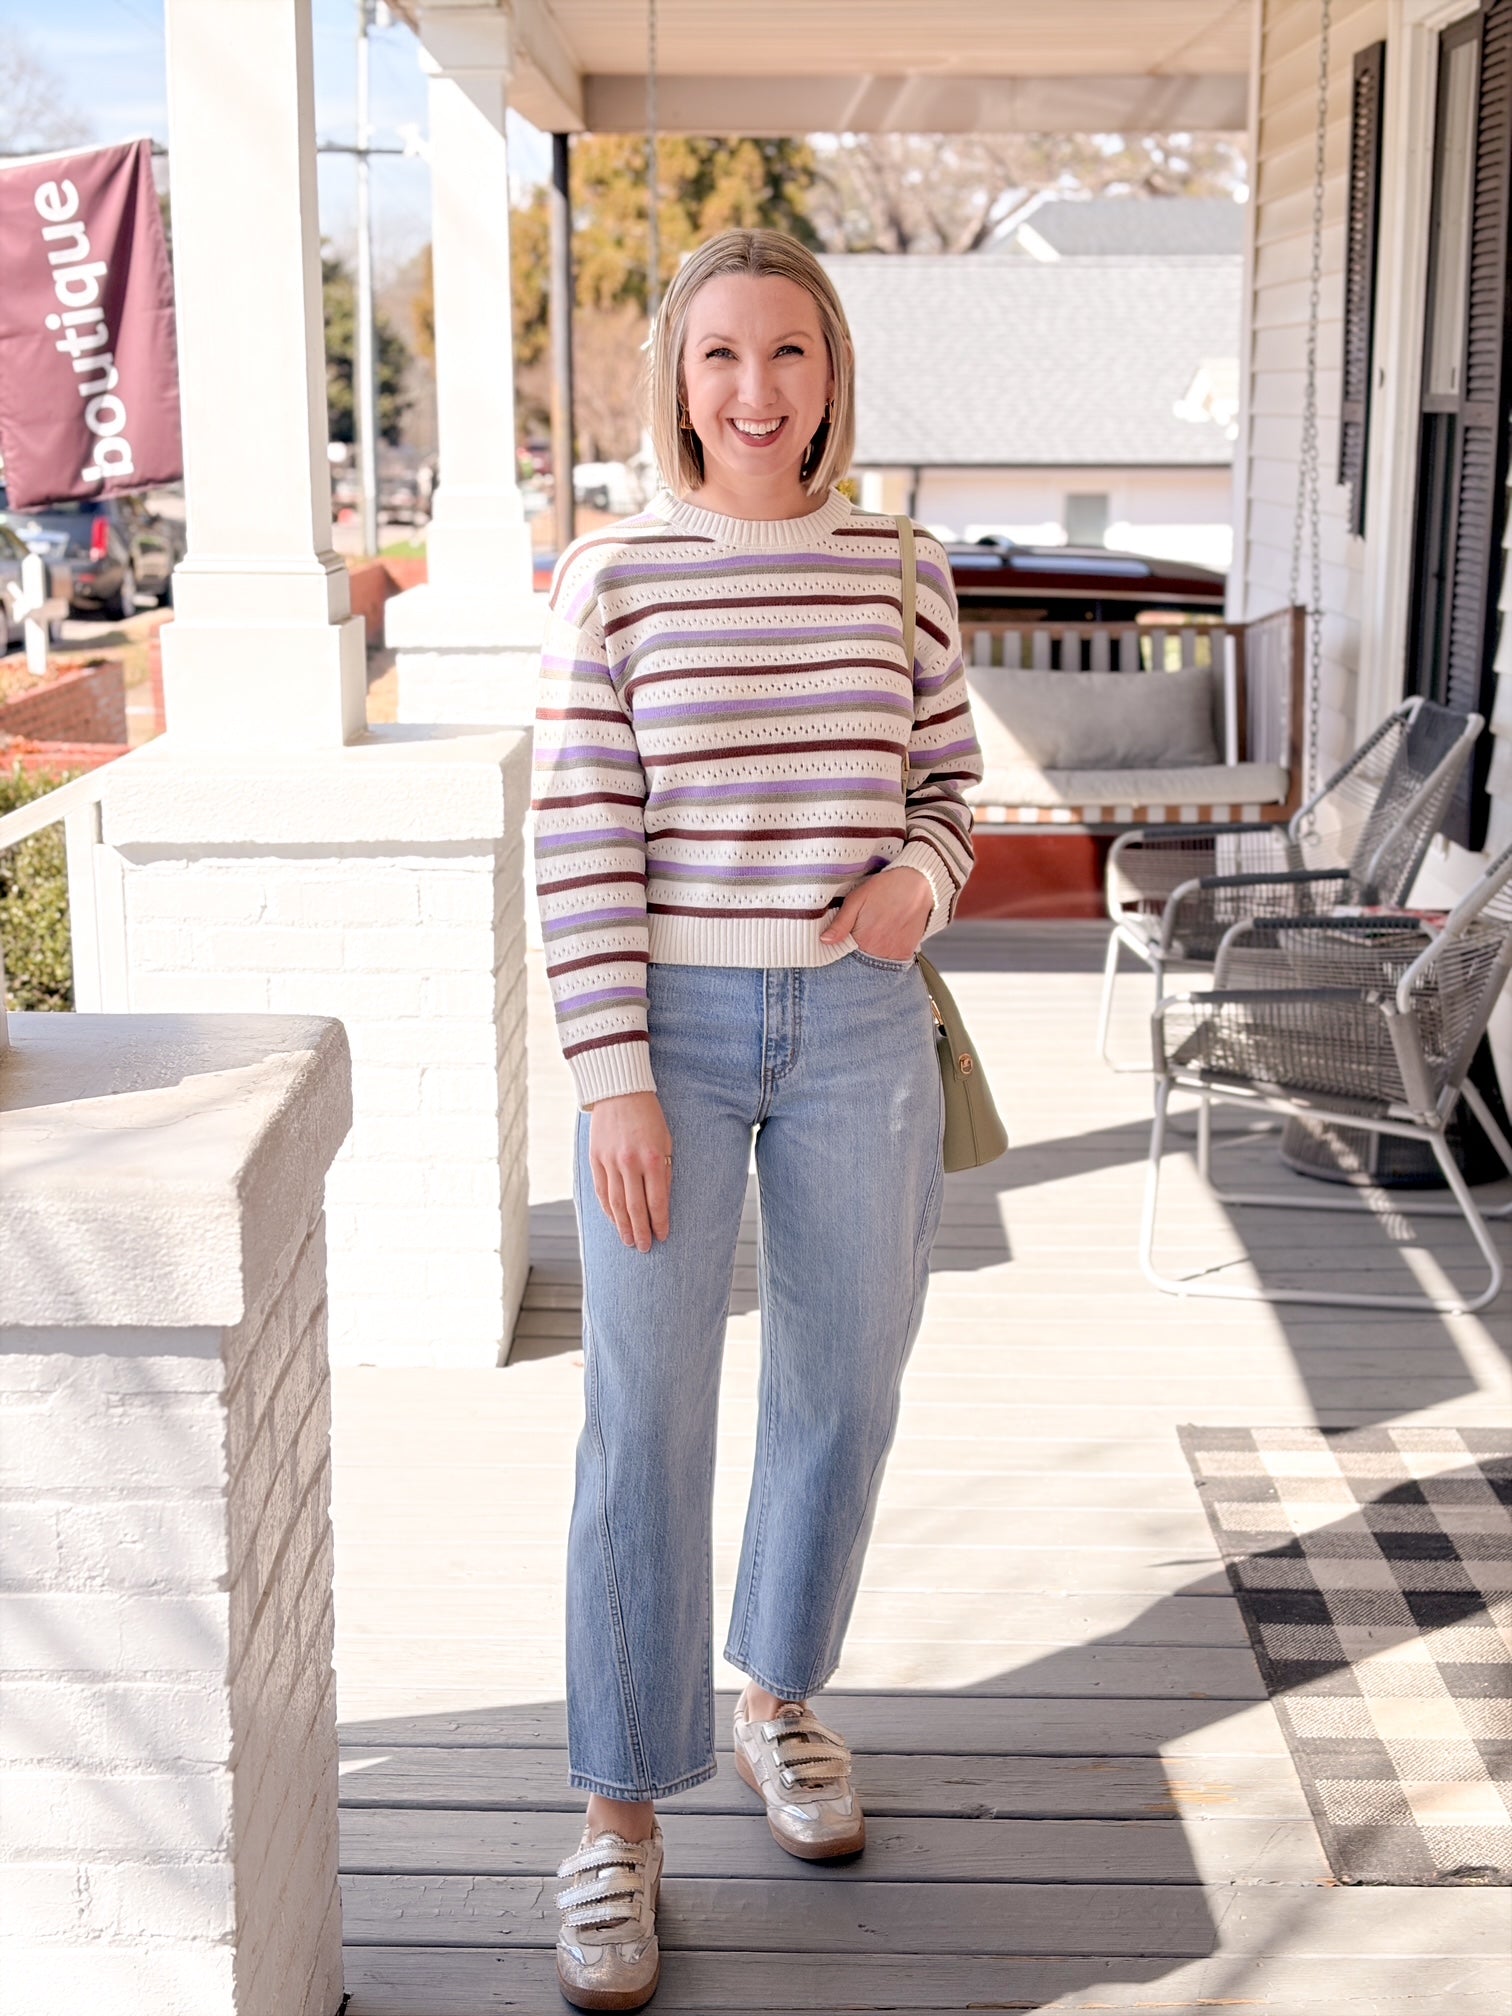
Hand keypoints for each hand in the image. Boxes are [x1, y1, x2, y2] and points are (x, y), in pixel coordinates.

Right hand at [587, 1091, 672, 1251]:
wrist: (620, 1091)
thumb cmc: (649, 1116)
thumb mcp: (666, 1141)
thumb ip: (664, 1171)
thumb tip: (661, 1202)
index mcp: (653, 1158)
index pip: (657, 1201)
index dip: (660, 1222)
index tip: (663, 1236)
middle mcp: (630, 1163)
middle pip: (635, 1207)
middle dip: (641, 1231)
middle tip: (644, 1248)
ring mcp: (610, 1162)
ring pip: (616, 1203)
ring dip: (623, 1226)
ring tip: (629, 1241)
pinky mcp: (595, 1159)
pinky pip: (601, 1191)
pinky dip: (608, 1209)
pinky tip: (614, 1221)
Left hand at [820, 865, 933, 960]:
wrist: (919, 883)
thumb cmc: (885, 888)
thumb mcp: (856, 899)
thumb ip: (840, 923)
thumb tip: (825, 940)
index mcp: (863, 941)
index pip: (844, 957)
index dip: (841, 950)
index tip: (841, 942)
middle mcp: (879, 952)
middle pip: (861, 962)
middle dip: (856, 954)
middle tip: (862, 933)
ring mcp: (894, 954)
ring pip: (876, 963)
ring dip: (871, 955)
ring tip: (874, 933)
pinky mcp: (907, 952)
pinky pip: (892, 961)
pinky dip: (886, 954)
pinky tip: (885, 937)